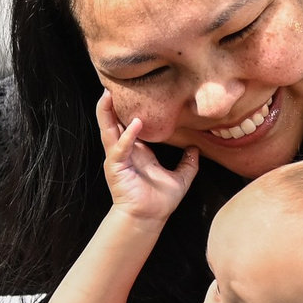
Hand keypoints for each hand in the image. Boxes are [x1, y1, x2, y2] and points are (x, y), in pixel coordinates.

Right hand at [96, 92, 198, 223]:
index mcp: (137, 150)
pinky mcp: (116, 167)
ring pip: (108, 130)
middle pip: (113, 122)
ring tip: (107, 95)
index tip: (131, 91)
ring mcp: (118, 158)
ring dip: (106, 113)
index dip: (126, 108)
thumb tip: (196, 149)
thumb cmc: (159, 201)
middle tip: (110, 85)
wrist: (148, 218)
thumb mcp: (180, 178)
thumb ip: (188, 163)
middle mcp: (124, 151)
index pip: (128, 123)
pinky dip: (127, 136)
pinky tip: (135, 124)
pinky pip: (121, 148)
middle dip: (109, 105)